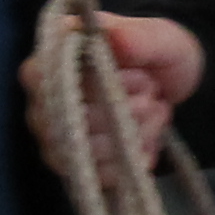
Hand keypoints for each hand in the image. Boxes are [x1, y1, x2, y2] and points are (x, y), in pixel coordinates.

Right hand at [20, 3, 201, 178]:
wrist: (173, 85)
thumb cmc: (157, 52)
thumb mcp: (159, 38)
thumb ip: (138, 37)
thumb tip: (114, 38)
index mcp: (51, 56)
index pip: (41, 79)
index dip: (94, 85)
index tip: (140, 76)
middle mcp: (41, 98)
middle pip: (67, 121)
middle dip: (122, 110)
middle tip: (152, 91)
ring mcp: (54, 135)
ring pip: (84, 152)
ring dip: (131, 135)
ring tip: (153, 111)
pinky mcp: (77, 164)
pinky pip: (97, 177)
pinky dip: (130, 160)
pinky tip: (146, 139)